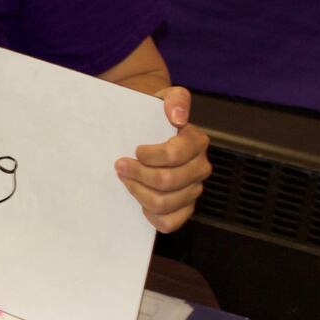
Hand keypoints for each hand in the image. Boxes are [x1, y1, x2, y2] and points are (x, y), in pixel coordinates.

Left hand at [116, 85, 211, 232]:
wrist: (147, 128)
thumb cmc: (153, 115)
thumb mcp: (163, 97)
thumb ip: (175, 99)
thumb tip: (178, 116)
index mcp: (197, 142)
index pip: (174, 154)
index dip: (149, 155)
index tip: (134, 150)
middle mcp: (200, 168)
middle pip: (167, 181)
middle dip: (137, 175)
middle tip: (120, 166)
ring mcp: (193, 190)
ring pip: (165, 203)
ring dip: (138, 192)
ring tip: (125, 180)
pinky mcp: (184, 207)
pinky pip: (170, 222)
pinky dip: (152, 215)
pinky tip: (140, 200)